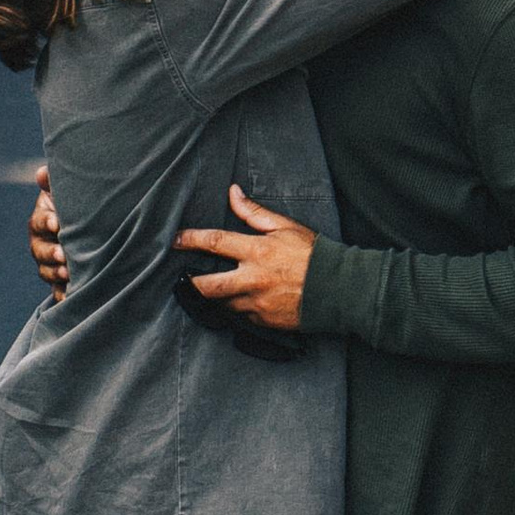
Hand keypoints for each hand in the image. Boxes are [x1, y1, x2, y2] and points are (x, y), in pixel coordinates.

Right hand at [29, 163, 68, 297]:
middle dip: (51, 253)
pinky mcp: (60, 281)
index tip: (57, 223)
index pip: (39, 221)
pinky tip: (71, 296)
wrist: (98, 228)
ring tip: (68, 274)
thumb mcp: (70, 193)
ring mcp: (49, 263)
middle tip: (64, 255)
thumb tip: (42, 173)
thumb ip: (56, 182)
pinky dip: (63, 294)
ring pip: (46, 271)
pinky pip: (58, 290)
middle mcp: (42, 243)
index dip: (47, 222)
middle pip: (40, 250)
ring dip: (55, 273)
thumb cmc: (81, 206)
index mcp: (43, 220)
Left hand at [175, 182, 316, 333]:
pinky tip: (241, 301)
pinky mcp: (264, 321)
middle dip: (191, 284)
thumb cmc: (313, 254)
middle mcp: (253, 279)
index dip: (190, 240)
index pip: (214, 242)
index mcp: (257, 251)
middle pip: (208, 286)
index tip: (175, 240)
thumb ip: (254, 212)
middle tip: (183, 280)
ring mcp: (257, 304)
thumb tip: (232, 192)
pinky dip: (238, 309)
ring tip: (212, 291)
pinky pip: (241, 317)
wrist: (339, 289)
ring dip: (216, 298)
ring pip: (222, 305)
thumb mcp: (285, 226)